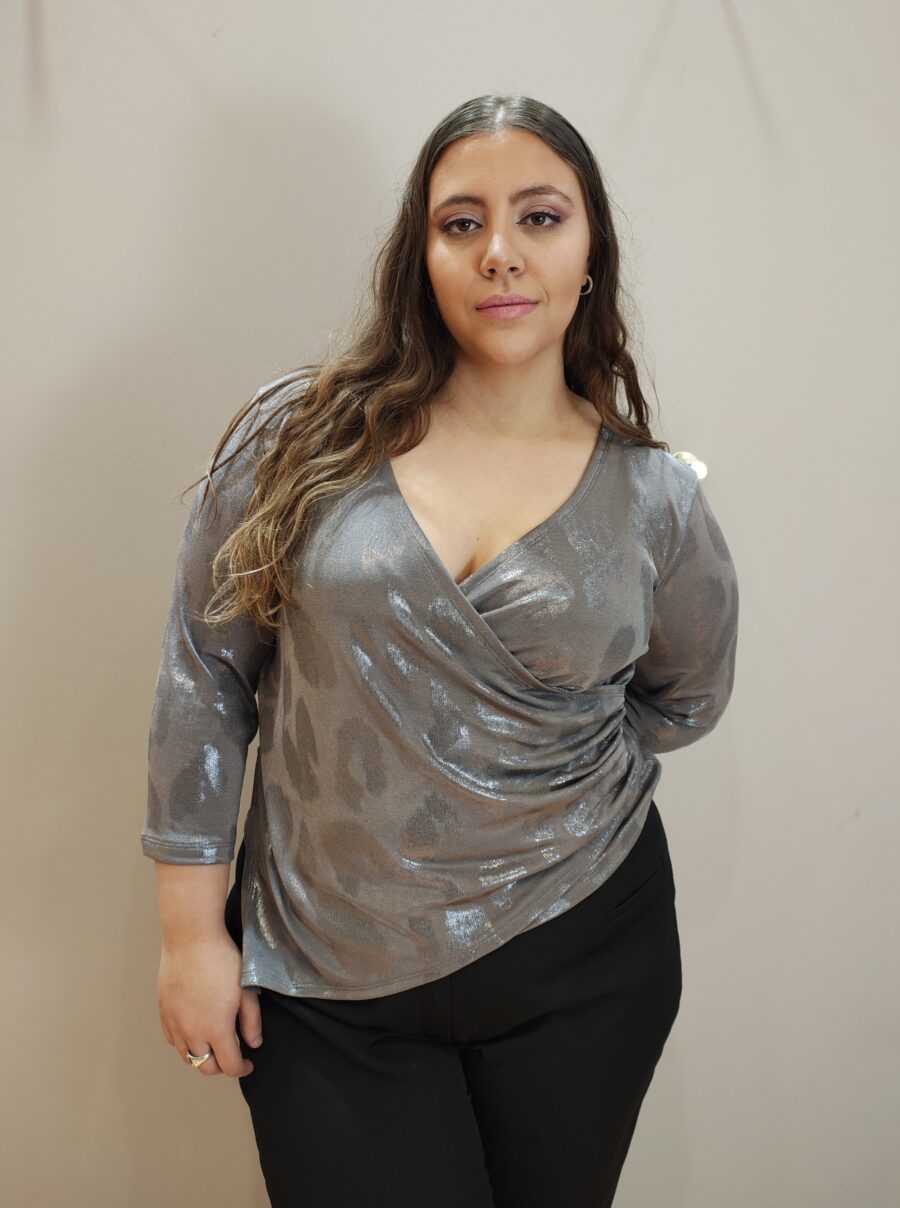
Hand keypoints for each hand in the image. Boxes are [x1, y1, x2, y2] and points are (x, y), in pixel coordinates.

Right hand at [157, 931, 263, 1076]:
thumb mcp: (246, 991)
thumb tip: (254, 1043)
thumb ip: (251, 1022)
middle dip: (221, 1067)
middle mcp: (192, 1032)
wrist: (191, 939)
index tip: (248, 1062)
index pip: (228, 1066)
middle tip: (232, 1056)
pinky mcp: (163, 1012)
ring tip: (214, 1044)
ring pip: (186, 1056)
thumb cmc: (221, 960)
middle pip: (205, 1067)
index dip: (242, 1068)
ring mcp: (174, 1023)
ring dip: (202, 1056)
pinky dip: (184, 1043)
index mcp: (216, 1030)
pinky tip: (194, 1031)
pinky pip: (172, 1039)